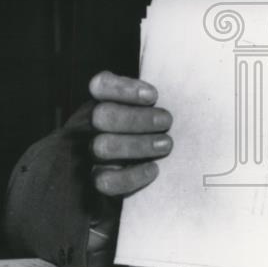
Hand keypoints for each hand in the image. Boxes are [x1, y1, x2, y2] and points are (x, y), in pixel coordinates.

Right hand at [88, 70, 172, 196]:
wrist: (141, 168)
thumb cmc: (153, 129)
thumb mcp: (150, 110)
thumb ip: (153, 103)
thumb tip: (180, 97)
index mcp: (100, 100)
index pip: (100, 85)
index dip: (123, 89)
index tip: (153, 95)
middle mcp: (87, 124)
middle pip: (101, 116)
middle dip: (137, 118)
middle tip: (166, 121)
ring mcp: (89, 152)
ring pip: (103, 146)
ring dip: (138, 144)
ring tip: (166, 144)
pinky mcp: (97, 179)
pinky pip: (106, 181)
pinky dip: (132, 175)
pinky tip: (153, 169)